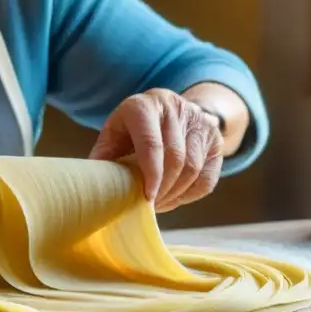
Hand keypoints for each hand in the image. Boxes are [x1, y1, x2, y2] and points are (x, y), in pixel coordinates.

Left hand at [89, 89, 222, 212]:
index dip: (150, 174)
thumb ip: (104, 157)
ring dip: (176, 194)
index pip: (152, 142)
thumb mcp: (115, 134)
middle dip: (162, 188)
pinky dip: (191, 195)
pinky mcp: (216, 139)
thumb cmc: (133, 129)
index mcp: (144, 105)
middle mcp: (175, 108)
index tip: (146, 198)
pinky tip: (175, 198)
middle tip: (149, 206)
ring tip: (160, 203)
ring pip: (193, 168)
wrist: (169, 110)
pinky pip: (207, 178)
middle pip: (175, 157)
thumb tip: (94, 188)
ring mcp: (199, 122)